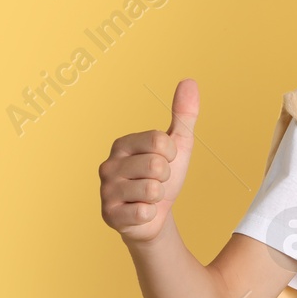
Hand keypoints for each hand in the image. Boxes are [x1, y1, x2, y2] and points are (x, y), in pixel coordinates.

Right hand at [99, 78, 198, 244]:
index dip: (171, 154)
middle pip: (156, 166)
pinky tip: (140, 212)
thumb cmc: (164, 177)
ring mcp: (106, 191)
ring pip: (151, 190)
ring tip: (147, 197)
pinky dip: (150, 214)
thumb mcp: (179, 145)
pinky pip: (144, 212)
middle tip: (156, 182)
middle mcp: (108, 165)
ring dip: (158, 197)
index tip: (165, 161)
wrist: (156, 216)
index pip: (160, 141)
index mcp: (122, 144)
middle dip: (165, 177)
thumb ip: (184, 114)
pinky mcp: (109, 215)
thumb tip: (190, 81)